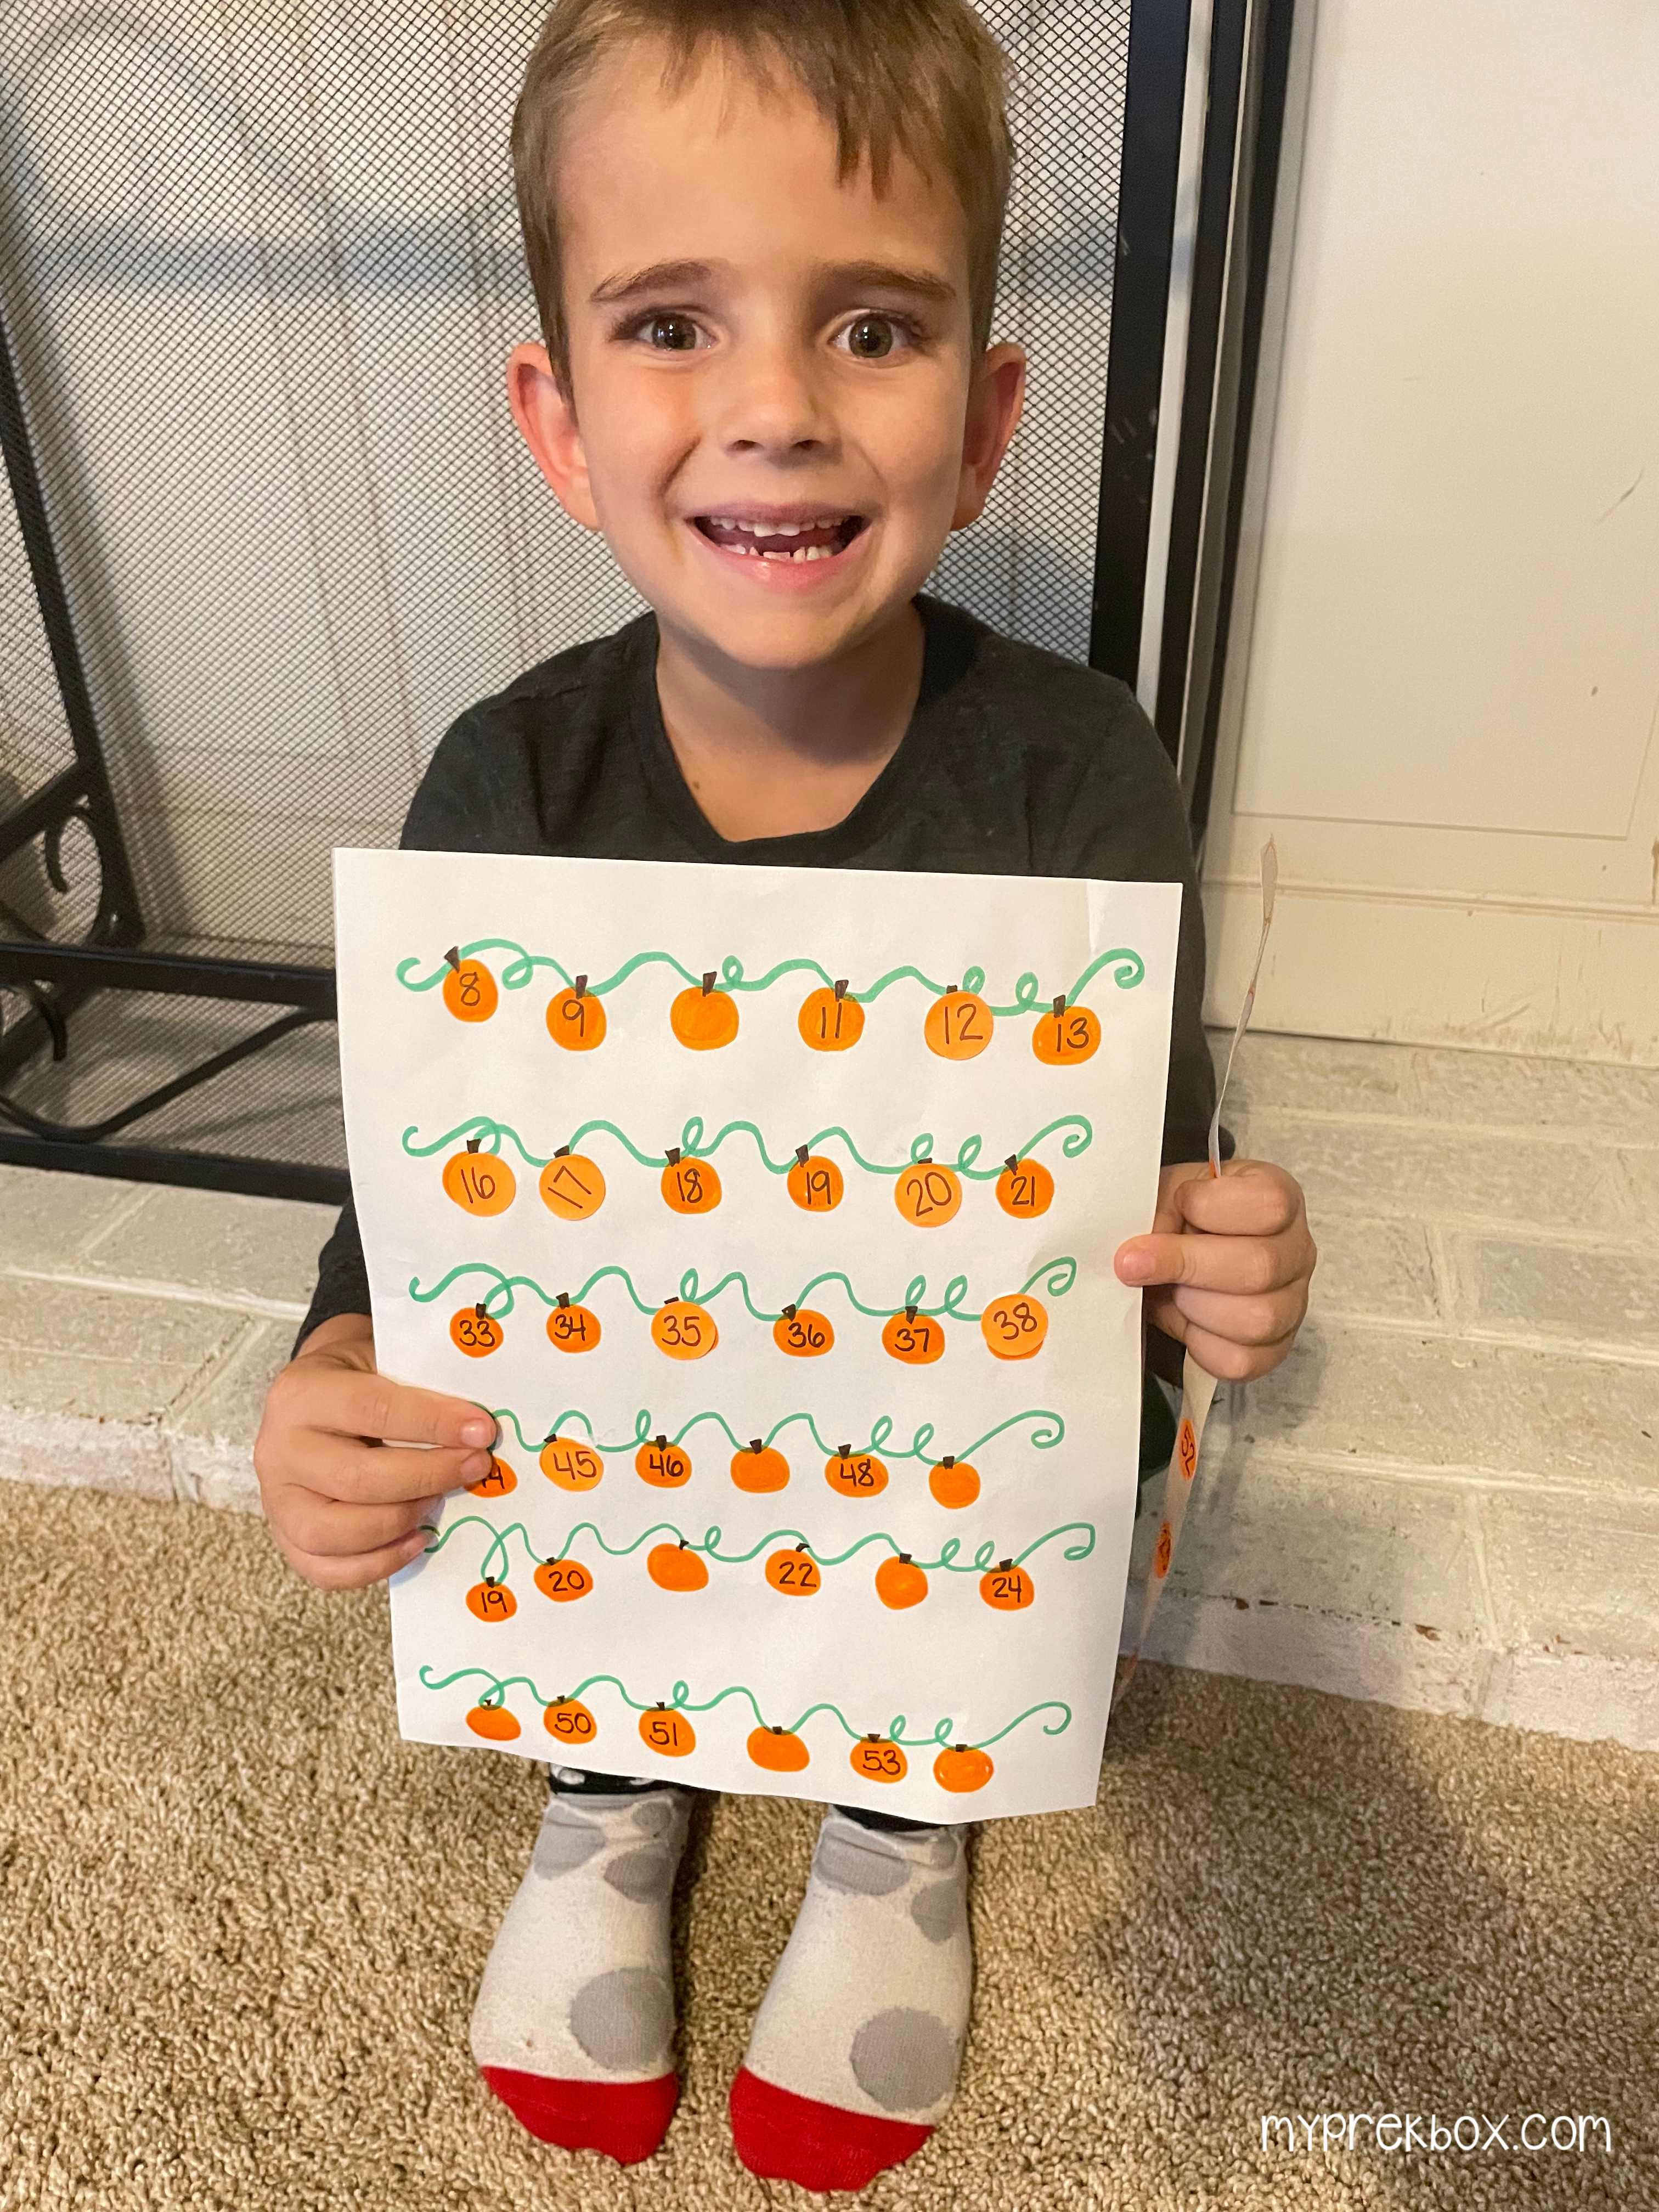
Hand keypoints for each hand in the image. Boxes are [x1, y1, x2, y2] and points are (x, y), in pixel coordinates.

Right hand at [253, 1313, 498, 1588]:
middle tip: (475, 1466)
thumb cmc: (357, 1378)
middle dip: (428, 1476)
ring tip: (438, 1500)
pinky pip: (326, 1570)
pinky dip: (378, 1564)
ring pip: (334, 1532)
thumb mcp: (381, 1360)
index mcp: (302, 1394)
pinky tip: (418, 1539)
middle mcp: (279, 1449)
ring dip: (400, 1521)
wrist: (311, 1399)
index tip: (482, 1431)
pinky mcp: (284, 1538)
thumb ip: (420, 1385)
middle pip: (357, 1479)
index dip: (433, 1422)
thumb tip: (477, 1425)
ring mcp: (275, 1500)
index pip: (372, 1410)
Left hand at [1113, 1159, 1314, 1381]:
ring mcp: (1292, 1305)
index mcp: (1279, 1200)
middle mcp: (1296, 1252)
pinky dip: (1199, 1344)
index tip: (1174, 1206)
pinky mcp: (1273, 1349)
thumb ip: (1158, 1212)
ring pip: (1255, 1320)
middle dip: (1185, 1265)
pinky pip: (1240, 1361)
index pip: (1269, 1207)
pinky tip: (1185, 1320)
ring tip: (1170, 1291)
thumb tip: (1137, 1253)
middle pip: (1261, 1267)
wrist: (1186, 1255)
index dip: (1210, 1207)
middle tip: (1134, 1264)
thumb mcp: (1169, 1194)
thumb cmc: (1183, 1219)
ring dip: (1193, 1306)